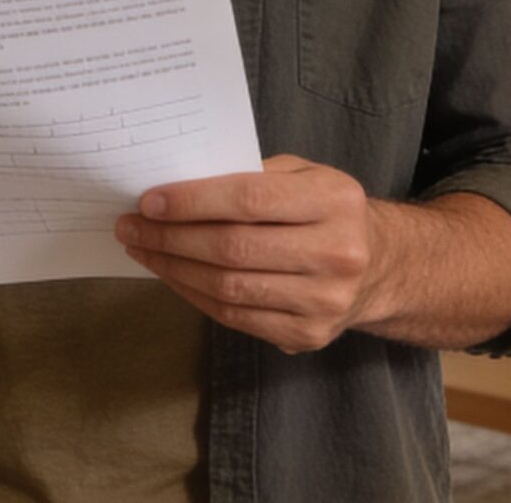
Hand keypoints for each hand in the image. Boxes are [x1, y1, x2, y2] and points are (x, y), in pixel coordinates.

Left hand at [115, 154, 384, 354]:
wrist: (380, 267)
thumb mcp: (306, 175)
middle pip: (233, 249)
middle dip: (171, 237)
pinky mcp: (307, 335)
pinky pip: (235, 317)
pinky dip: (194, 295)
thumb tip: (178, 188)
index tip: (148, 201)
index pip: (249, 199)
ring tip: (143, 250)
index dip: (193, 201)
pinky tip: (173, 275)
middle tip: (130, 226)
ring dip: (174, 269)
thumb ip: (253, 176)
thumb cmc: (327, 210)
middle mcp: (336, 253)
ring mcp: (323, 301)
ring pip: (229, 288)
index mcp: (334, 201)